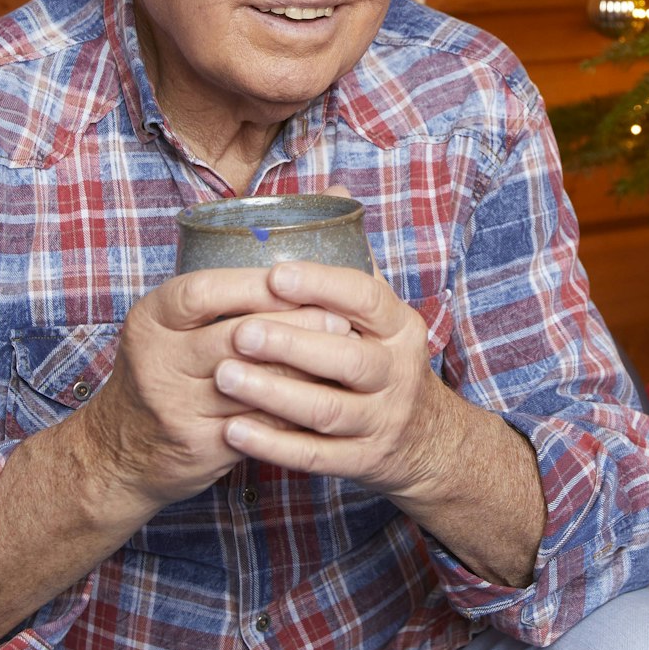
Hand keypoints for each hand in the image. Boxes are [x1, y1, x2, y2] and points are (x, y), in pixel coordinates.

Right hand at [80, 266, 349, 508]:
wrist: (117, 455)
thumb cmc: (161, 374)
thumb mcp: (166, 329)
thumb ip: (217, 302)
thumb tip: (298, 266)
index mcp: (151, 320)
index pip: (204, 292)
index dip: (255, 285)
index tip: (300, 280)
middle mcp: (158, 361)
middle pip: (237, 336)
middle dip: (296, 325)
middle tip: (340, 320)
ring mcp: (178, 407)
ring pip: (258, 381)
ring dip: (307, 368)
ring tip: (345, 355)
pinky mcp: (201, 445)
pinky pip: (262, 422)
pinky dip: (298, 407)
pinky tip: (327, 394)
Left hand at [213, 260, 456, 500]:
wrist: (424, 437)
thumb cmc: (383, 357)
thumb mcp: (380, 312)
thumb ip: (352, 259)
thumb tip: (331, 189)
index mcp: (400, 327)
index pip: (366, 298)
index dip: (321, 285)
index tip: (274, 275)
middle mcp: (397, 372)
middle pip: (346, 358)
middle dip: (290, 344)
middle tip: (239, 333)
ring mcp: (381, 420)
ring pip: (327, 410)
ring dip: (273, 394)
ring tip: (223, 377)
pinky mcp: (362, 460)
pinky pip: (314, 456)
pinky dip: (273, 445)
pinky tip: (233, 429)